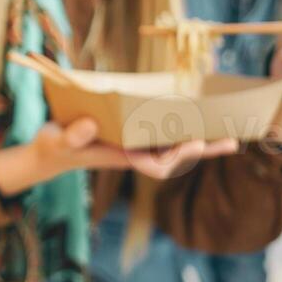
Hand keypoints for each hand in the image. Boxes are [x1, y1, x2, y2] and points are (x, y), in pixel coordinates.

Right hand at [0, 118, 239, 196]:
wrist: (50, 150)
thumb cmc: (53, 147)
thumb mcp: (57, 140)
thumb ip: (71, 136)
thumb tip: (91, 124)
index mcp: (120, 156)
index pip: (156, 164)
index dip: (177, 156)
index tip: (195, 144)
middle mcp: (132, 151)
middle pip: (173, 154)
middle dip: (201, 148)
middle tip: (231, 140)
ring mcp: (132, 143)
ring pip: (171, 143)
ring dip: (196, 137)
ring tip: (224, 130)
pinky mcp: (129, 133)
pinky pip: (160, 131)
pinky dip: (178, 126)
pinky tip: (192, 117)